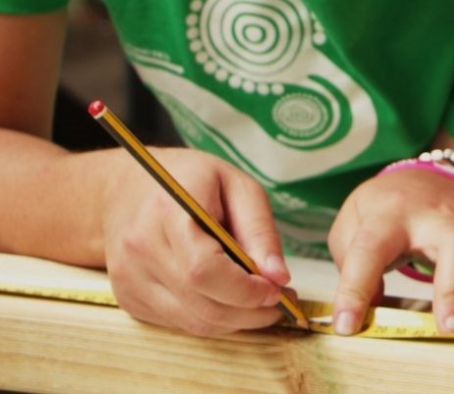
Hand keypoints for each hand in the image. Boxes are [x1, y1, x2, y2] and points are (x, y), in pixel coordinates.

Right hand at [100, 149, 289, 335]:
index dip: (246, 291)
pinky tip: (228, 299)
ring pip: (192, 322)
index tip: (277, 290)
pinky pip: (178, 323)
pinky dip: (211, 318)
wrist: (124, 188)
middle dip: (250, 313)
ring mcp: (129, 278)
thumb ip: (260, 230)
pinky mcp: (128, 297)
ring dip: (235, 322)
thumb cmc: (189, 180)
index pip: (204, 271)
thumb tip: (278, 277)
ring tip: (261, 303)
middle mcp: (141, 250)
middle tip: (281, 301)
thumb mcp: (237, 185)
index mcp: (168, 213)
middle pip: (201, 305)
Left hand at [327, 166, 453, 335]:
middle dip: (453, 288)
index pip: (370, 251)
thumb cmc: (385, 207)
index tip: (349, 324)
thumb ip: (352, 266)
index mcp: (390, 215)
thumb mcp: (351, 225)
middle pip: (453, 245)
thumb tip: (363, 314)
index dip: (356, 288)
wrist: (423, 178)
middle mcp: (435, 218)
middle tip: (452, 327)